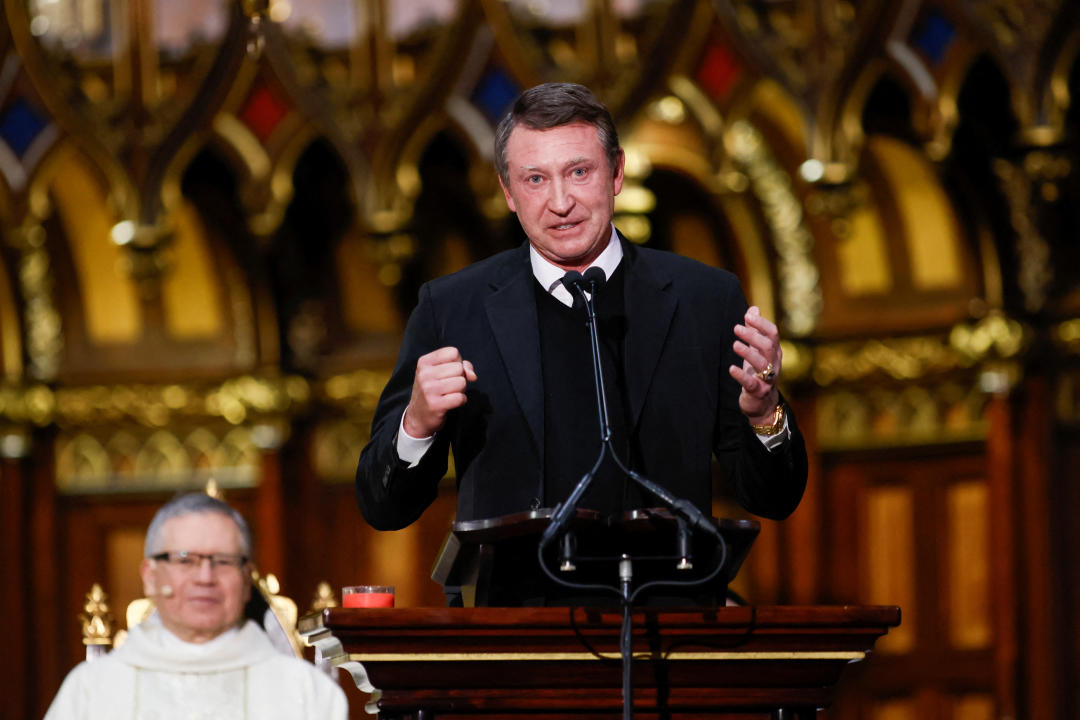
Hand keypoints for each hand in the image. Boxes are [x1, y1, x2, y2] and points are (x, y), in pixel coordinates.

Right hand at [403, 347, 476, 437]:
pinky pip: (460, 397)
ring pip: (462, 382)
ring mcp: (429, 390)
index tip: (449, 372)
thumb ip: (461, 366)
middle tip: (448, 386)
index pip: (453, 352)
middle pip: (459, 368)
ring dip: (461, 390)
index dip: (457, 362)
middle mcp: (424, 374)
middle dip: (460, 377)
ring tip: (449, 394)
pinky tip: (451, 403)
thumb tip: (472, 375)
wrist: (418, 416)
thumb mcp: (441, 372)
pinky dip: (461, 401)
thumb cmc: (433, 390)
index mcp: (424, 362)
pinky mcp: (435, 405)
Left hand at [728, 306, 781, 424]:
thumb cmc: (758, 373)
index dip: (761, 323)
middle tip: (736, 328)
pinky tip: (731, 368)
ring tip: (735, 344)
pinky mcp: (758, 392)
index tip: (747, 315)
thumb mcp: (756, 351)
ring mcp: (768, 379)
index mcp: (774, 352)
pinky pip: (751, 383)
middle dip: (753, 336)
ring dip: (748, 352)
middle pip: (768, 346)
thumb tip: (753, 308)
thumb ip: (755, 330)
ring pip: (762, 363)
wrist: (762, 403)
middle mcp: (774, 364)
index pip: (773, 334)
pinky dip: (741, 375)